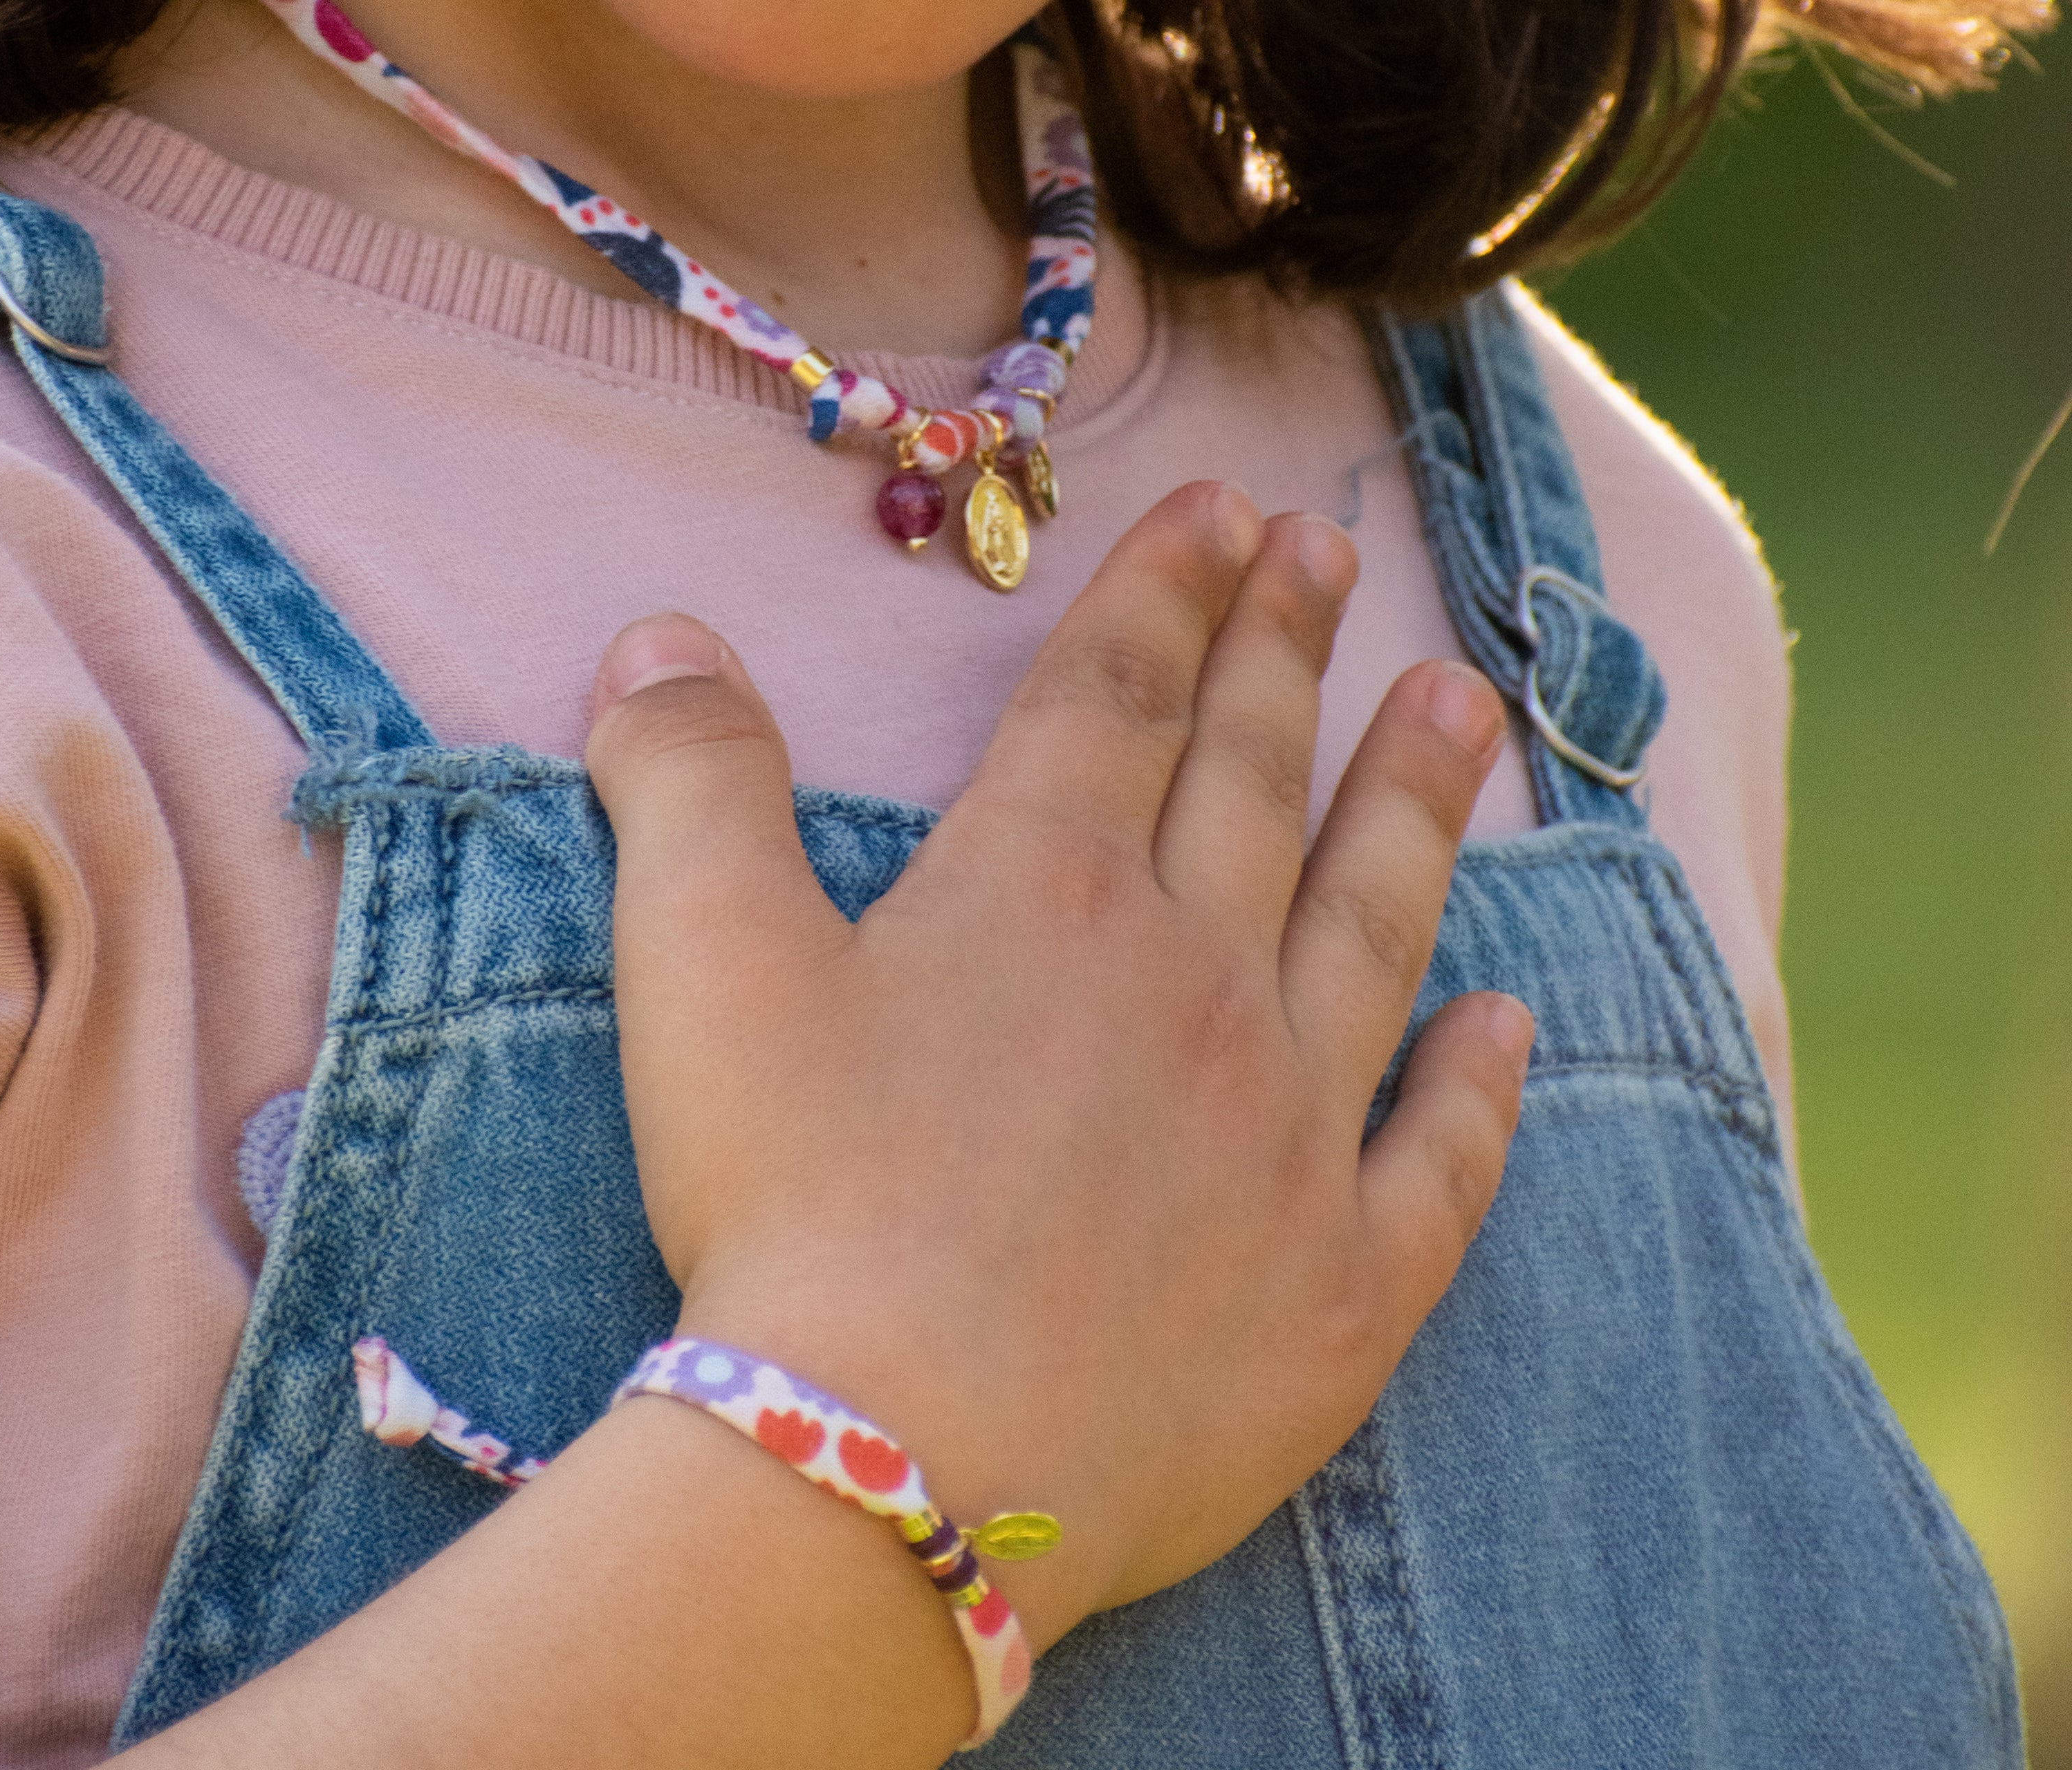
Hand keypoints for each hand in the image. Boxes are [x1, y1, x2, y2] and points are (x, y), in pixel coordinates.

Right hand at [584, 481, 1531, 1651]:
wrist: (893, 1466)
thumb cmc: (786, 1207)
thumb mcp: (697, 963)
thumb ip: (688, 781)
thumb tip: (658, 634)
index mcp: (1042, 893)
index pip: (1118, 699)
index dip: (1166, 593)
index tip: (1225, 510)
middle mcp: (1192, 979)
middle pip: (1250, 781)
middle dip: (1285, 652)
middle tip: (1328, 553)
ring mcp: (1287, 1128)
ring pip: (1371, 924)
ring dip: (1415, 806)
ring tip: (1461, 705)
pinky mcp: (1342, 1284)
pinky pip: (1437, 1159)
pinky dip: (1479, 1084)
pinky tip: (1507, 1020)